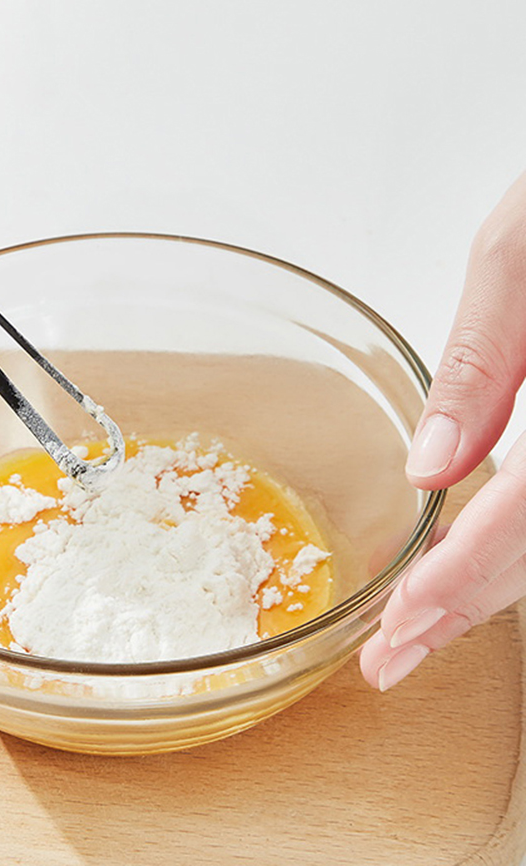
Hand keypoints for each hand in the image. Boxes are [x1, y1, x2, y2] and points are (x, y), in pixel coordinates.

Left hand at [361, 171, 525, 689]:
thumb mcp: (519, 253)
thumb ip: (485, 364)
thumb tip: (432, 470)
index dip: (464, 579)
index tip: (402, 626)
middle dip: (473, 608)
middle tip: (398, 656)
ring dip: (497, 589)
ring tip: (426, 626)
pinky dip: (518, 544)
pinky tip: (476, 561)